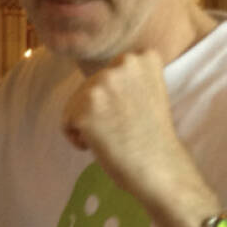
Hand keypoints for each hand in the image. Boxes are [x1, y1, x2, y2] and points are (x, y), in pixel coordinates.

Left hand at [61, 52, 209, 223]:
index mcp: (143, 58)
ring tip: (113, 136)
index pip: (110, 72)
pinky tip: (101, 145)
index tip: (134, 113)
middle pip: (89, 86)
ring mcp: (101, 85)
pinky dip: (78, 139)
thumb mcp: (149, 91)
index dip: (116, 98)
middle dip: (99, 110)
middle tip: (123, 128)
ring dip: (87, 123)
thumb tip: (100, 77)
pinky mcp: (83, 108)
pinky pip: (66, 123)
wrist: (159, 167)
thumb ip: (129, 78)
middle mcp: (122, 64)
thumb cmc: (152, 136)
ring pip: (75, 104)